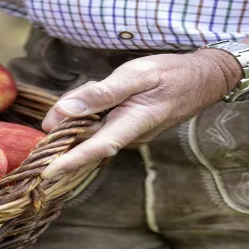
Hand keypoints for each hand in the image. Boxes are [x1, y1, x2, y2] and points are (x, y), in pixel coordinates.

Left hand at [39, 49, 241, 178]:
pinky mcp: (129, 126)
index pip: (94, 149)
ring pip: (92, 130)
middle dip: (63, 142)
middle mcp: (129, 135)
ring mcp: (130, 133)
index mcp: (131, 125)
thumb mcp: (137, 75)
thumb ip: (101, 93)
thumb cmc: (172, 73)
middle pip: (86, 141)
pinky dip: (90, 115)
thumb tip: (66, 110)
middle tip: (44, 137)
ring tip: (75, 107)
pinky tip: (90, 101)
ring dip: (77, 122)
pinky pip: (101, 124)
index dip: (68, 162)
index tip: (45, 174)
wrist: (205, 78)